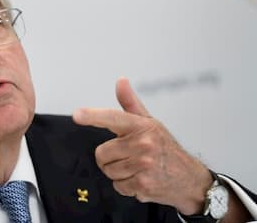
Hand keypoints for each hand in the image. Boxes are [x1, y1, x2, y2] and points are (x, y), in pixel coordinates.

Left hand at [72, 77, 211, 213]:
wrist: (190, 179)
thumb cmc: (166, 148)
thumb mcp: (150, 123)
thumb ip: (130, 103)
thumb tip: (121, 81)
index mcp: (142, 126)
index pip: (113, 117)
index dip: (93, 116)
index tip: (77, 115)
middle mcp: (143, 144)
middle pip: (101, 153)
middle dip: (109, 158)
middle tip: (127, 156)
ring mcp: (144, 165)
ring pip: (108, 170)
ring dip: (118, 173)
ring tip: (136, 168)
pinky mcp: (143, 185)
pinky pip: (118, 186)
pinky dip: (126, 186)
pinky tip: (140, 179)